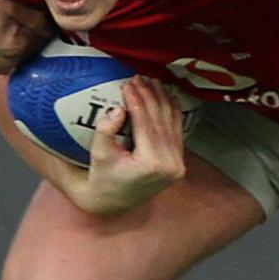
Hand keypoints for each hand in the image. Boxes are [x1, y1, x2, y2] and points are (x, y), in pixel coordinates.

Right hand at [0, 0, 47, 73]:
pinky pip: (8, 62)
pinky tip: (5, 41)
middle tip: (35, 22)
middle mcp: (10, 60)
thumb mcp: (6, 5)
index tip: (47, 17)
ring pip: (22, 56)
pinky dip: (11, 53)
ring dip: (25, 45)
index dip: (48, 24)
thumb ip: (32, 16)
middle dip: (38, 36)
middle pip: (36, 48)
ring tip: (18, 31)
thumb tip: (49, 21)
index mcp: (17, 44)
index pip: (45, 35)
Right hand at [82, 78, 187, 214]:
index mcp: (151, 164)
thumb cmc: (103, 177)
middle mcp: (170, 164)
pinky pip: (178, 131)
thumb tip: (118, 109)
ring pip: (172, 123)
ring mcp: (178, 164)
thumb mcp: (99, 154)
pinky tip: (169, 95)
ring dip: (163, 100)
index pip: (146, 124)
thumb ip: (106, 131)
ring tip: (152, 81)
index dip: (137, 101)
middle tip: (139, 77)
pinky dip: (173, 112)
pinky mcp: (179, 162)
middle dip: (150, 96)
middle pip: (161, 121)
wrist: (114, 201)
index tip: (128, 84)